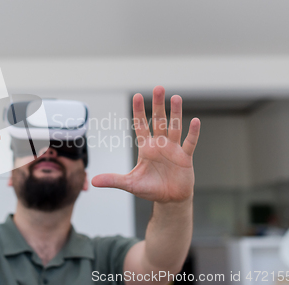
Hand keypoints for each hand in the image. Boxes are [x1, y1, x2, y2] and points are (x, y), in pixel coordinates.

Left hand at [92, 86, 199, 202]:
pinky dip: (193, 132)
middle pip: (159, 121)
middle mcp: (160, 144)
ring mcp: (173, 149)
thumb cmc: (150, 188)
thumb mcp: (130, 184)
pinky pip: (190, 143)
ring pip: (174, 127)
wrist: (170, 199)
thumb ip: (113, 180)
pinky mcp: (185, 157)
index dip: (139, 111)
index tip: (137, 96)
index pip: (141, 125)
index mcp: (146, 147)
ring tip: (175, 98)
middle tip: (158, 88)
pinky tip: (195, 120)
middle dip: (158, 105)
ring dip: (175, 113)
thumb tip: (92, 182)